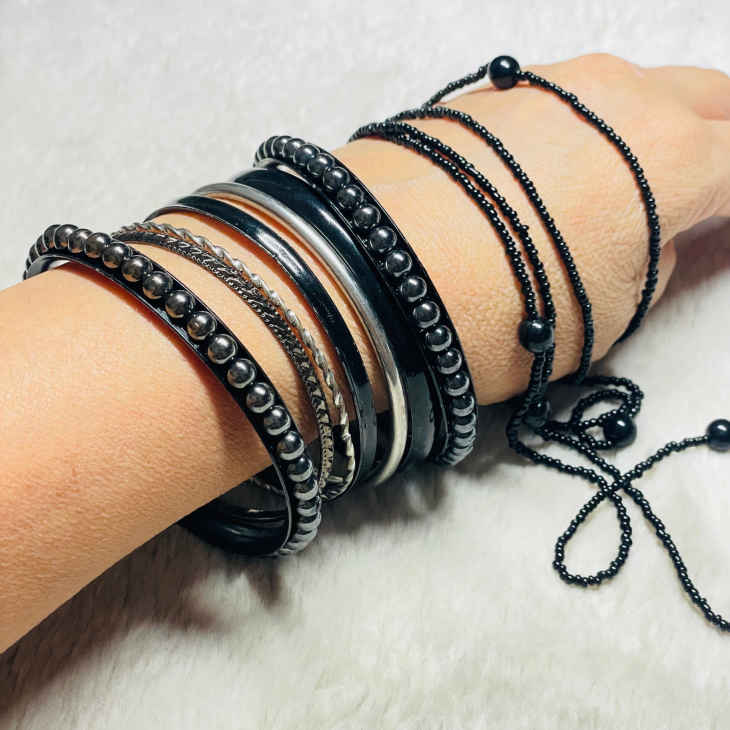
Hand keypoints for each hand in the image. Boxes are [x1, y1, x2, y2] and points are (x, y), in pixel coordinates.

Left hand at [339, 53, 729, 402]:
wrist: (373, 271)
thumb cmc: (499, 315)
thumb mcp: (605, 314)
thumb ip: (659, 261)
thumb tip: (668, 233)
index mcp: (671, 159)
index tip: (723, 223)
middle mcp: (619, 100)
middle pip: (705, 99)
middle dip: (718, 135)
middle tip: (706, 179)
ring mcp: (549, 85)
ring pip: (630, 91)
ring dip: (646, 124)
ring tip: (626, 175)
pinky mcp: (488, 92)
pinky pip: (561, 100)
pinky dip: (580, 126)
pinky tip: (551, 166)